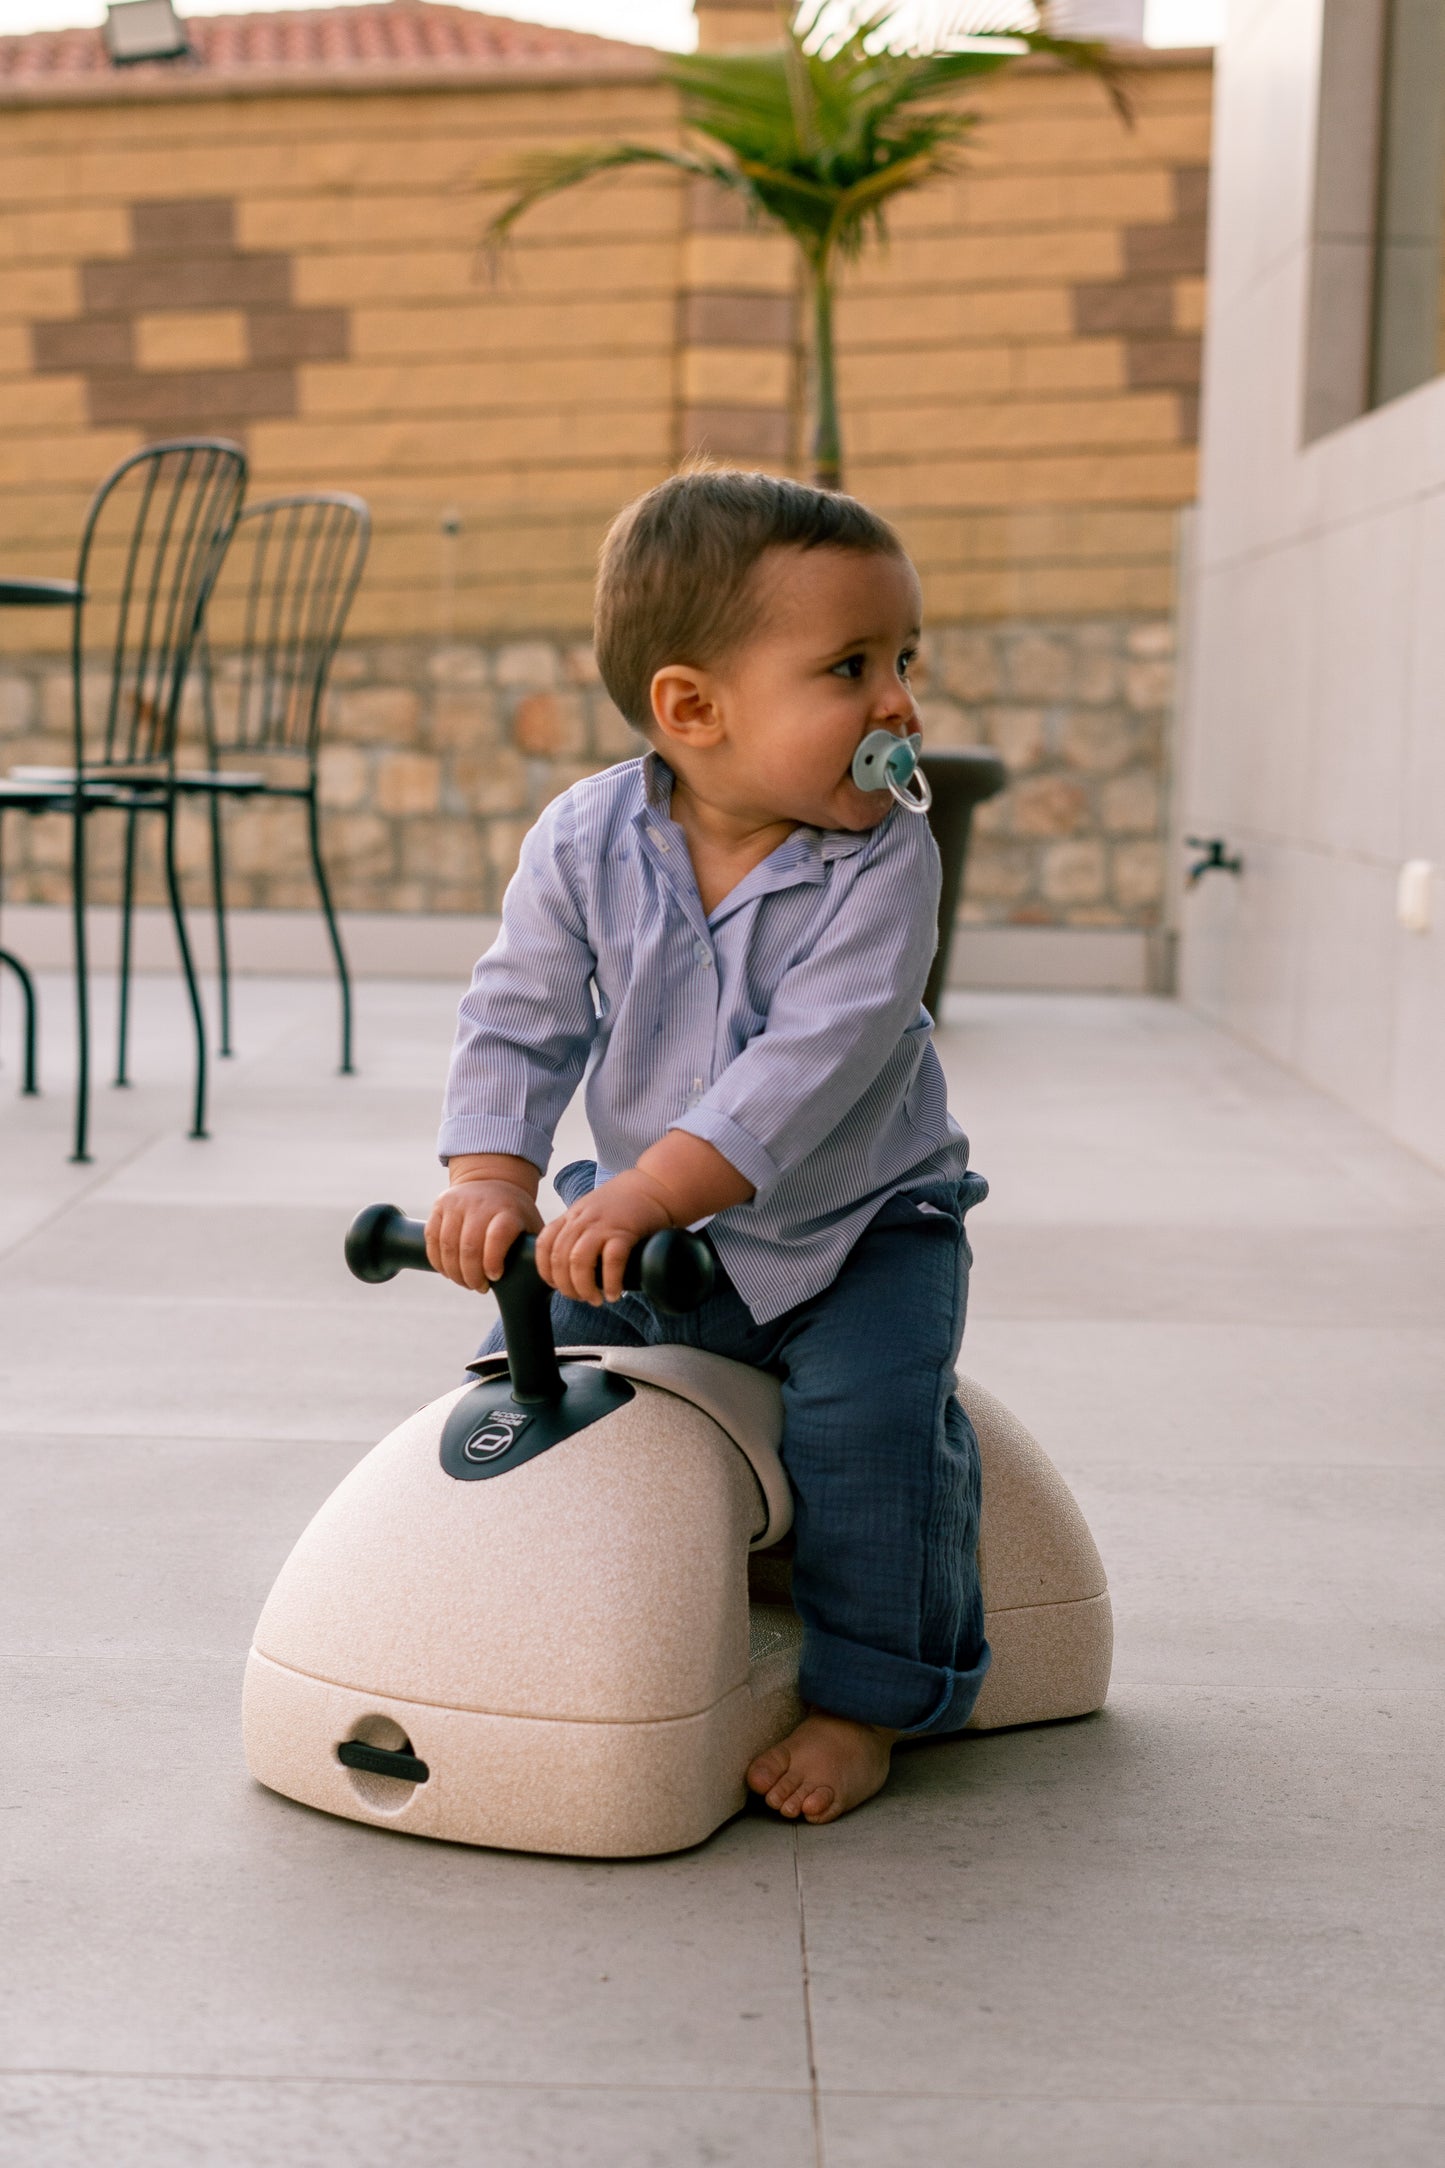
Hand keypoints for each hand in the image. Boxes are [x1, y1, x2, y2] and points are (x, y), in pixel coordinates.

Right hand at [426, 1176, 542, 1292]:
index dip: (492, 1262)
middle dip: (472, 1276)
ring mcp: (457, 1203)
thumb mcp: (531, 1225)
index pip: (496, 1237)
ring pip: (447, 1246)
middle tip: (480, 1287)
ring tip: (466, 1282)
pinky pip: (432, 1239)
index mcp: (507, 1210)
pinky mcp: (439, 1206)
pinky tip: (449, 1271)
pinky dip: (438, 1261)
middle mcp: (480, 1204)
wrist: (492, 1180)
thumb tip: (548, 1277)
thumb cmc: (515, 1214)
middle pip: (468, 1247)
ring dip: (454, 1273)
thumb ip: (537, 1248)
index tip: (495, 1277)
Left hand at [535, 1171, 673, 1305]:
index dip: (546, 1272)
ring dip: (583, 1287)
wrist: (655, 1186)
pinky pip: (611, 1261)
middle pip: (560, 1259)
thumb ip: (578, 1231)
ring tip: (595, 1299)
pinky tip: (614, 1294)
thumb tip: (570, 1266)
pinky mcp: (625, 1232)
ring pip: (578, 1261)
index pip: (544, 1245)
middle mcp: (582, 1220)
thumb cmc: (625, 1204)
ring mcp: (602, 1225)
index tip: (557, 1286)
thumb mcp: (592, 1211)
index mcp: (571, 1216)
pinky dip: (611, 1282)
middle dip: (566, 1286)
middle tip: (581, 1298)